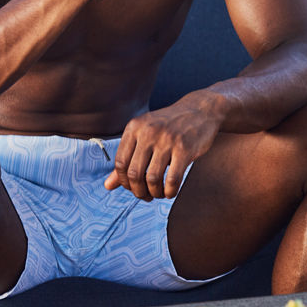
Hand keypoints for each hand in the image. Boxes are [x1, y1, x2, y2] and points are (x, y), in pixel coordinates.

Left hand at [104, 93, 223, 200]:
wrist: (200, 110)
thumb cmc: (169, 126)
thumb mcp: (144, 136)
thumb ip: (127, 160)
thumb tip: (107, 186)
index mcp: (134, 127)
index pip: (120, 163)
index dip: (124, 182)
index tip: (132, 187)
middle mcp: (148, 132)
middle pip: (134, 173)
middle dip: (138, 191)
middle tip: (146, 195)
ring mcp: (167, 139)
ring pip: (152, 178)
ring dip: (154, 193)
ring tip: (158, 194)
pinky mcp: (185, 148)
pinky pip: (172, 179)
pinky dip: (169, 191)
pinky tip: (170, 191)